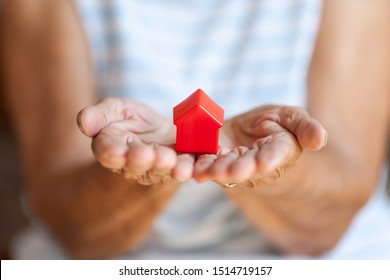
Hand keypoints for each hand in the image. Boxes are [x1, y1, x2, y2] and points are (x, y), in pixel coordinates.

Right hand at [77, 98, 194, 184]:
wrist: (157, 132)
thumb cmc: (130, 120)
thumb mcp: (113, 109)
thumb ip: (99, 115)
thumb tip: (83, 122)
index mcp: (112, 148)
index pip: (108, 152)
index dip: (111, 152)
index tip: (115, 150)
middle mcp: (134, 164)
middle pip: (136, 164)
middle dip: (141, 159)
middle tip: (146, 154)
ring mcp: (158, 168)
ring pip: (161, 170)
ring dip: (166, 167)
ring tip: (171, 162)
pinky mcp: (180, 166)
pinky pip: (185, 169)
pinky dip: (190, 169)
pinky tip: (192, 169)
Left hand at [193, 106, 326, 187]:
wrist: (252, 129)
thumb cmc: (276, 122)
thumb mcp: (291, 117)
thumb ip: (305, 127)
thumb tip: (320, 139)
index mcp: (281, 150)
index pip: (277, 155)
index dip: (270, 159)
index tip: (264, 162)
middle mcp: (258, 164)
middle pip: (248, 167)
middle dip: (238, 169)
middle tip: (231, 172)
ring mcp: (237, 166)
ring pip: (226, 170)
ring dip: (216, 171)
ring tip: (205, 172)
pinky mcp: (217, 163)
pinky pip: (208, 165)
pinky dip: (200, 166)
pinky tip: (193, 169)